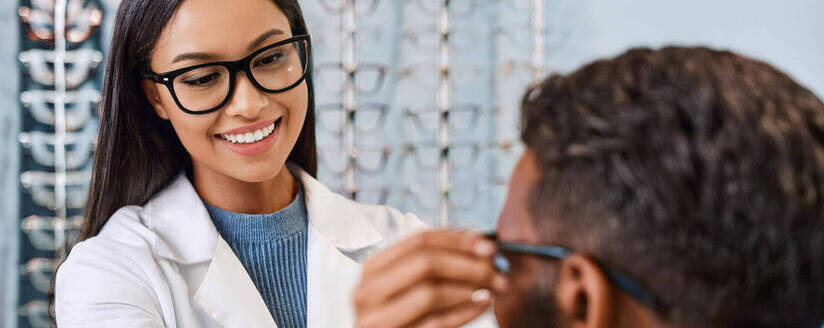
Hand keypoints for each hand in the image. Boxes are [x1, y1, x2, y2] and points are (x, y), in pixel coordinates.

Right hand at [354, 229, 507, 327]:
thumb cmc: (407, 317)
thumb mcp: (411, 286)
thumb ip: (436, 263)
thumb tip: (477, 239)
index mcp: (372, 269)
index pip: (417, 241)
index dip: (457, 239)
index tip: (489, 245)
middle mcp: (366, 291)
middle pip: (423, 263)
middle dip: (467, 263)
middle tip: (496, 269)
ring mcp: (375, 320)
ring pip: (429, 293)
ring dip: (468, 288)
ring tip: (494, 287)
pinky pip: (435, 324)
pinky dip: (464, 312)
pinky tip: (483, 304)